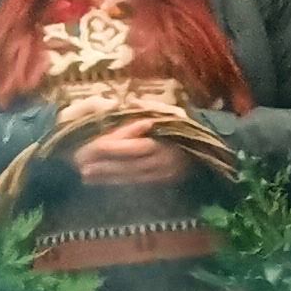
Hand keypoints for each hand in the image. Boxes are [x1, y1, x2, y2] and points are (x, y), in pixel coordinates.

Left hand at [70, 118, 189, 188]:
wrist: (208, 150)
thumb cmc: (186, 126)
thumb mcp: (171, 114)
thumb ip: (151, 112)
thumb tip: (133, 106)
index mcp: (163, 141)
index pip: (135, 146)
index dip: (114, 148)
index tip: (94, 146)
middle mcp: (162, 161)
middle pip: (129, 166)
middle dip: (105, 167)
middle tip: (82, 167)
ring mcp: (162, 174)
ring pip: (131, 177)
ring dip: (108, 178)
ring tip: (87, 176)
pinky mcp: (162, 182)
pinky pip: (137, 184)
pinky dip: (119, 183)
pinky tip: (104, 182)